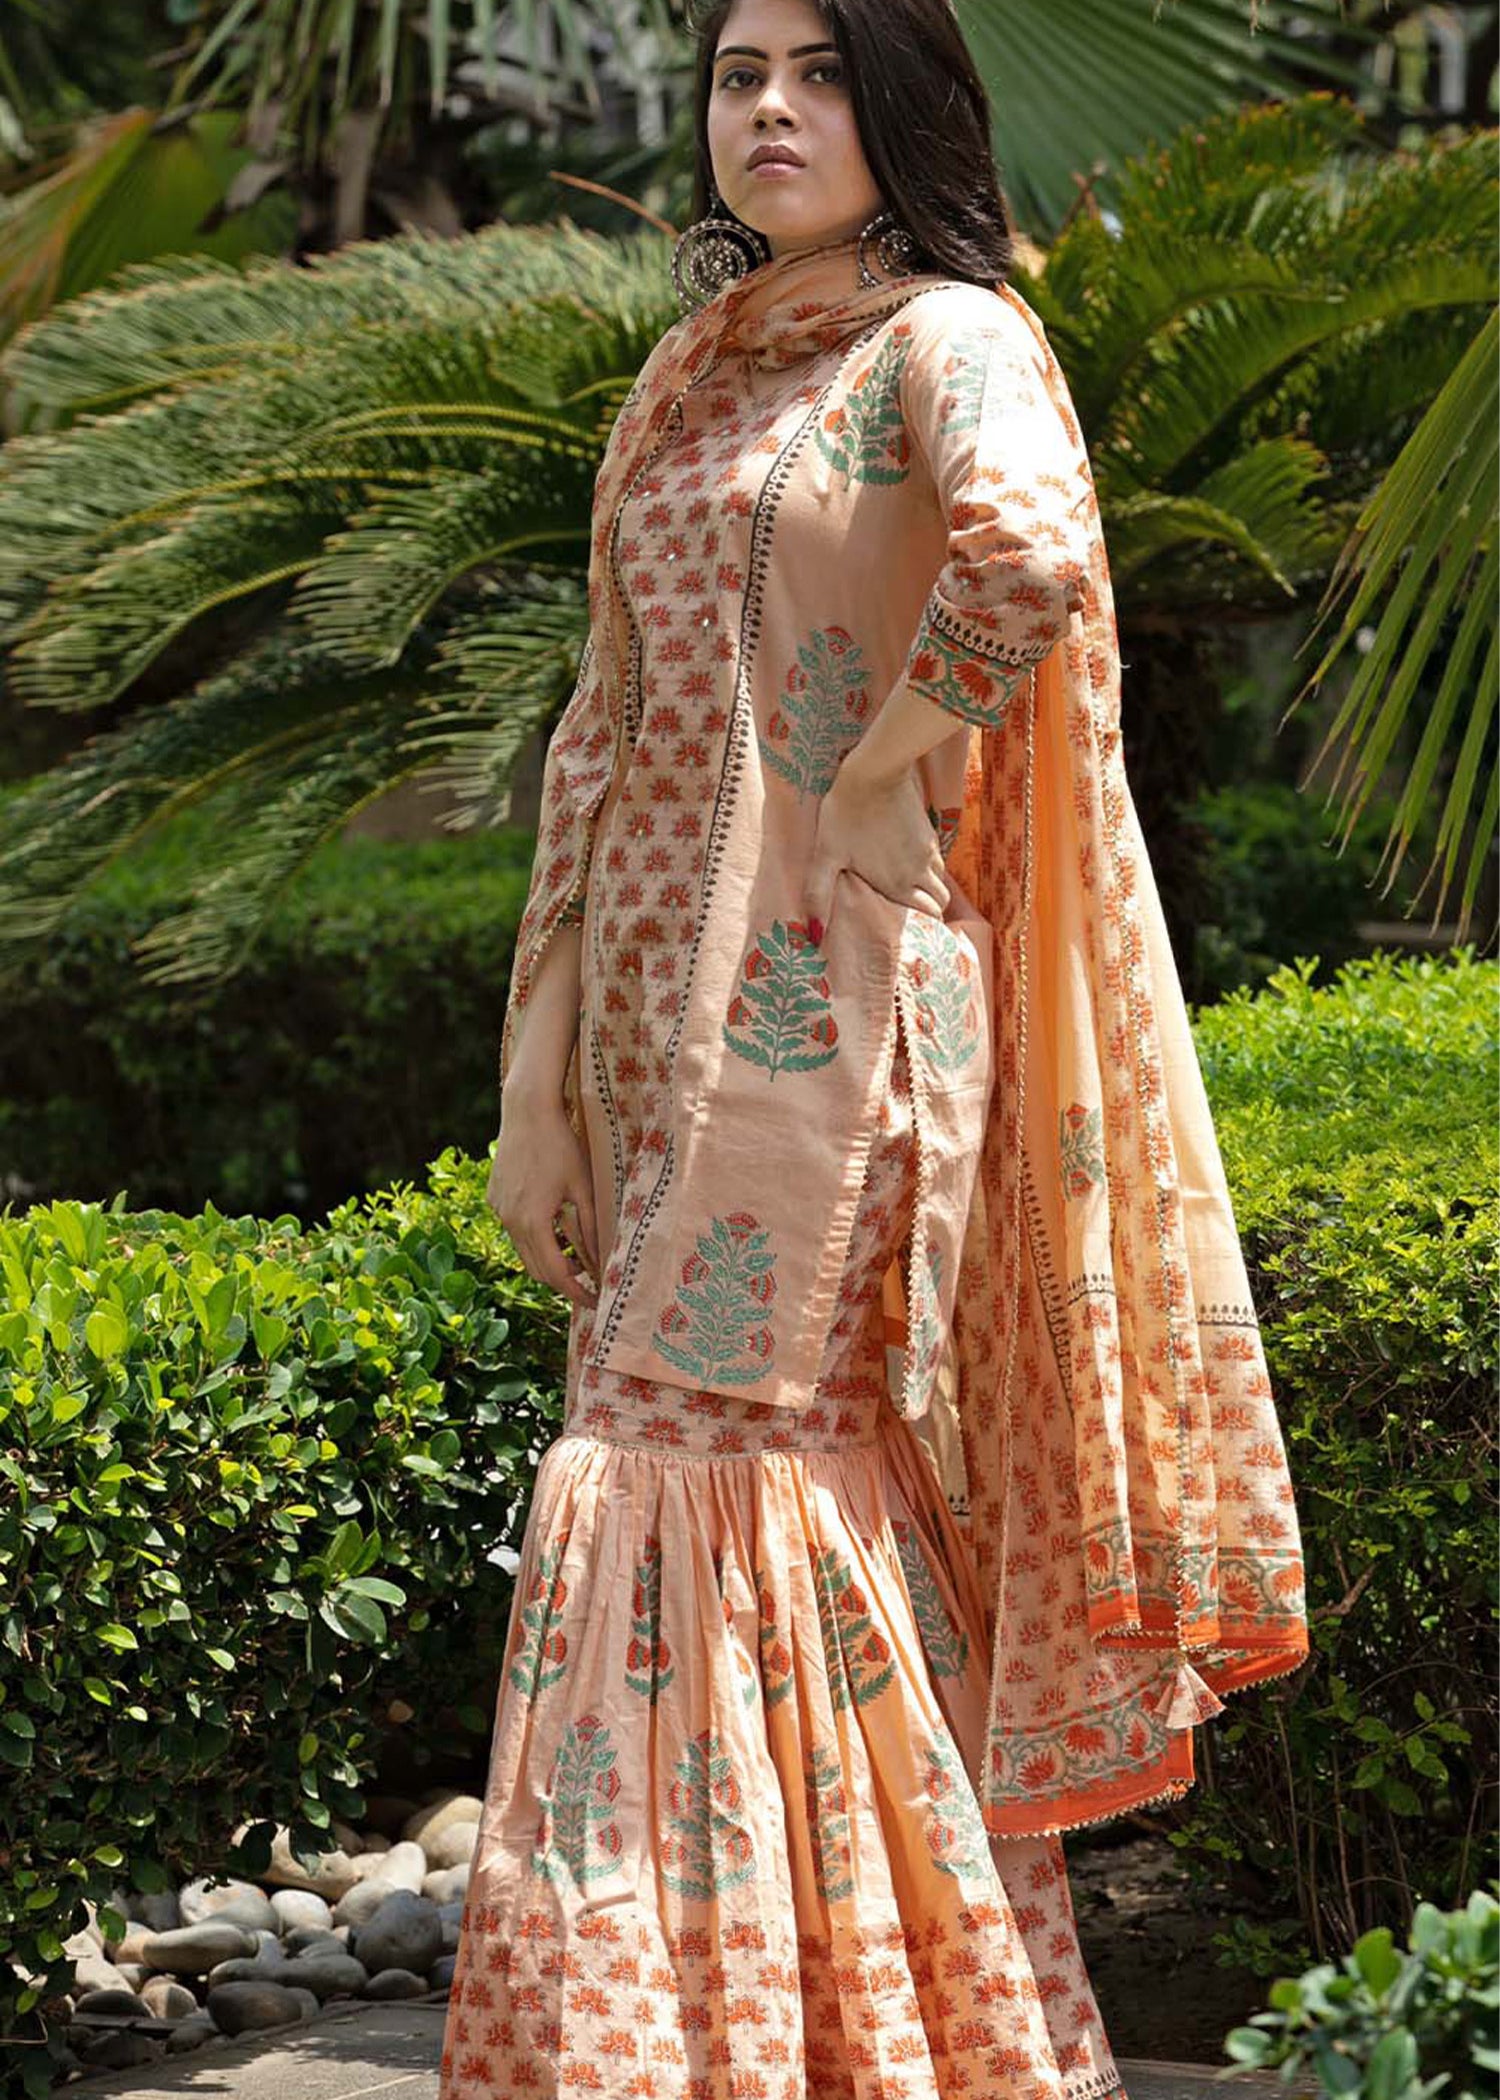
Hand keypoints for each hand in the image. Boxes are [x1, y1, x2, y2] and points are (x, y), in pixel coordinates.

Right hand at [487, 1088, 598, 1309]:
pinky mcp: (494, 1198)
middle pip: (536, 1269)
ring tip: (574, 1257)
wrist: (526, 1111)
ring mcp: (498, 1209)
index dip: (577, 1292)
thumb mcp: (583, 1187)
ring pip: (523, 1251)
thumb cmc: (560, 1145)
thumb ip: (592, 1226)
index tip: (596, 1301)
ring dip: (547, 1260)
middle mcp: (509, 1221)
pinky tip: (554, 1228)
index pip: (556, 1274)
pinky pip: (514, 1230)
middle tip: (589, 1283)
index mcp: (533, 1222)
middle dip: (562, 1282)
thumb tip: (602, 1260)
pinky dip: (534, 1238)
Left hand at [803, 755, 949, 941]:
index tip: (912, 932)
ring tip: (908, 888)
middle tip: (911, 913)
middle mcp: (920, 871)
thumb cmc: (845, 814)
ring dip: (929, 887)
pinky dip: (928, 867)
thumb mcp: (826, 855)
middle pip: (940, 901)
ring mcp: (928, 850)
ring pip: (941, 879)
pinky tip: (906, 861)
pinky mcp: (928, 830)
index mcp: (899, 884)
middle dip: (931, 910)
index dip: (924, 927)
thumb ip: (819, 895)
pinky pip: (936, 858)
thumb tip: (812, 934)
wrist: (874, 772)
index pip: (929, 916)